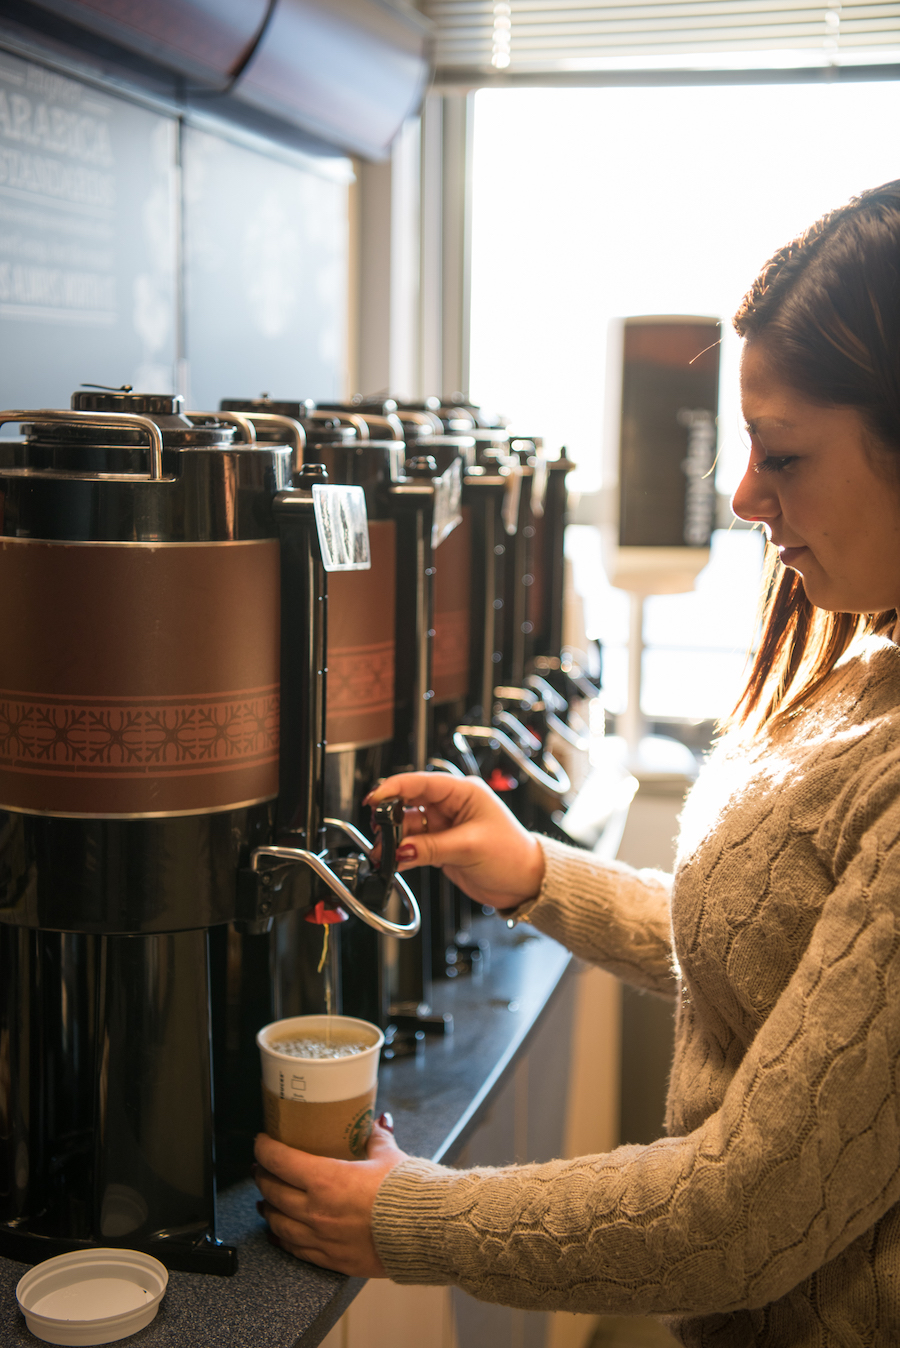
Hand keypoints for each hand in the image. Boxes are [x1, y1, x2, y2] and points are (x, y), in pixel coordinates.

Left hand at [253, 1121, 405, 1275]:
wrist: (425, 1232)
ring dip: (267, 1209)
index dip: (265, 1149)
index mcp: (327, 1179)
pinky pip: (296, 1249)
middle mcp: (317, 1210)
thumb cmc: (407, 1193)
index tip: (261, 1142)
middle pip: (274, 1192)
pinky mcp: (332, 1259)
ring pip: (279, 1223)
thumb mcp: (389, 1155)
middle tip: (260, 1168)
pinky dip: (282, 1238)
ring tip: (263, 1201)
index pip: (280, 1161)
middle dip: (263, 1177)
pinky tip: (278, 1234)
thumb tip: (377, 1122)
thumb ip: (376, 1137)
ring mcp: (322, 1238)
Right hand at [366, 772, 544, 911]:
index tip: (374, 799)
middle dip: (391, 817)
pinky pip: (415, 845)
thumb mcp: (470, 847)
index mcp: (464, 792)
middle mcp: (452, 806)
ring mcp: (445, 826)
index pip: (422, 782)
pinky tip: (394, 860)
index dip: (395, 788)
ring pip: (409, 826)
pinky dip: (403, 852)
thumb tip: (401, 849)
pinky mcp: (441, 846)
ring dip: (395, 839)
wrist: (525, 883)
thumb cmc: (512, 856)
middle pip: (410, 802)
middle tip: (377, 831)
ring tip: (384, 853)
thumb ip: (432, 847)